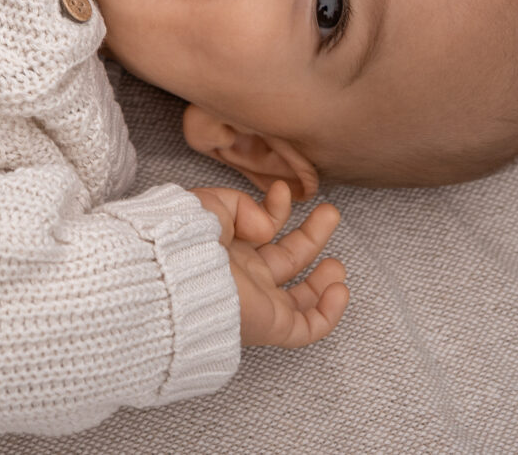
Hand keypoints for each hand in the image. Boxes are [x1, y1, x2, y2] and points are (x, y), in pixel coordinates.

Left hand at [189, 180, 348, 347]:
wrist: (177, 276)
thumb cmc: (186, 239)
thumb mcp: (211, 204)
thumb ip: (242, 206)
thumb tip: (267, 226)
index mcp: (228, 248)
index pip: (262, 232)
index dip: (277, 210)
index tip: (282, 190)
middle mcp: (245, 277)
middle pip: (287, 260)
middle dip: (312, 236)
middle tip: (330, 212)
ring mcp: (260, 303)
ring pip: (300, 298)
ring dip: (323, 279)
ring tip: (337, 262)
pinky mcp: (272, 325)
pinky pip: (308, 327)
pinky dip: (330, 313)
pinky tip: (339, 287)